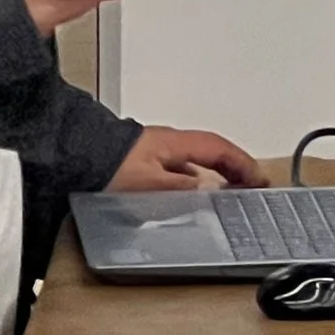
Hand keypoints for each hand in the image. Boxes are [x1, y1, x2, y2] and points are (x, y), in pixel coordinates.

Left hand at [106, 125, 266, 191]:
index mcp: (175, 144)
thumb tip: (205, 189)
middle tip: (251, 182)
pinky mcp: (143, 160)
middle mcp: (168, 143)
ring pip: (195, 158)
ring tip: (227, 187)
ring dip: (215, 170)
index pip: (220, 149)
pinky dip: (195, 176)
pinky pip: (180, 166)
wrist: (75, 155)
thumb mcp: (148, 184)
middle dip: (234, 165)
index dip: (243, 163)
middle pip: (212, 150)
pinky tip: (190, 191)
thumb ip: (179, 188)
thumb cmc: (107, 166)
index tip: (259, 178)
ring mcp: (155, 150)